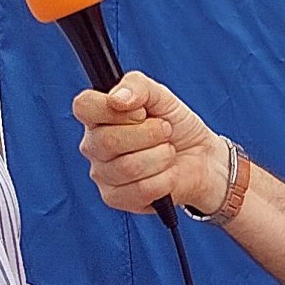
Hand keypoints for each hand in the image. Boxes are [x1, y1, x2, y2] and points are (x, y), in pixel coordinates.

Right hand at [73, 75, 233, 216]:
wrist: (201, 157)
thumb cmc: (176, 126)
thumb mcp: (161, 95)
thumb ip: (137, 86)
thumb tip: (118, 98)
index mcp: (97, 116)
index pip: (84, 106)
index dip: (113, 109)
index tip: (140, 112)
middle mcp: (93, 145)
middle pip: (108, 140)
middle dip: (149, 134)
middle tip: (165, 131)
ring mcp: (102, 174)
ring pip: (128, 167)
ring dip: (160, 156)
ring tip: (168, 151)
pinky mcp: (115, 198)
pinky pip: (141, 190)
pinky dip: (165, 179)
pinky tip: (167, 173)